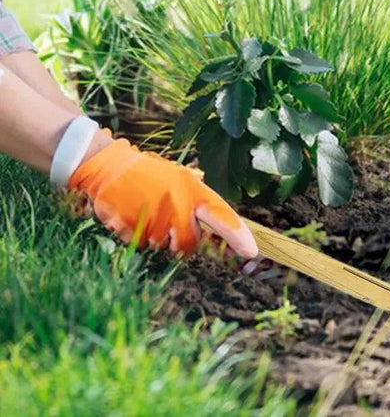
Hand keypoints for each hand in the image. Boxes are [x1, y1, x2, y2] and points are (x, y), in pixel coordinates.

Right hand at [68, 139, 257, 257]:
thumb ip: (197, 200)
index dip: (238, 235)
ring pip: (163, 246)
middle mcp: (178, 205)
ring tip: (147, 209)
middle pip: (189, 244)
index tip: (251, 251)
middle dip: (182, 241)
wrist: (109, 167)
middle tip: (168, 220)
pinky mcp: (134, 229)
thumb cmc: (148, 173)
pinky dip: (138, 235)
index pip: (222, 215)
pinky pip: (142, 245)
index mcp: (192, 190)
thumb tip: (214, 226)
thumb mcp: (179, 177)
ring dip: (158, 236)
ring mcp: (156, 219)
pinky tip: (133, 214)